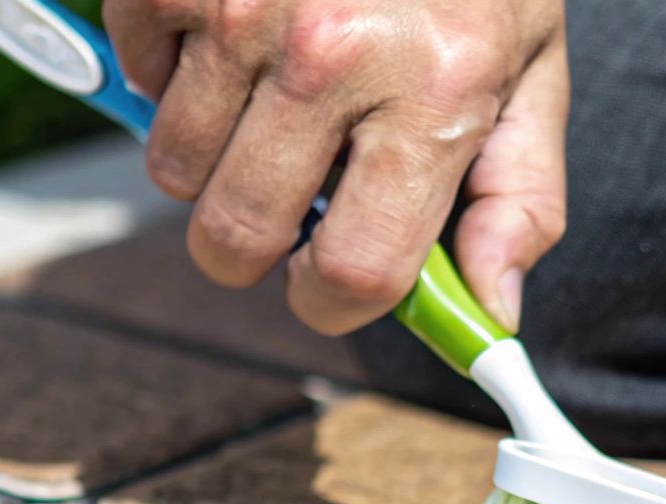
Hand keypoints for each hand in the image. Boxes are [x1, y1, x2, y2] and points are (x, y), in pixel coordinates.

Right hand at [103, 0, 567, 334]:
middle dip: (252, 247)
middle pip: (238, 235)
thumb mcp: (530, 68)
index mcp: (437, 96)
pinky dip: (172, 72)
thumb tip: (492, 312)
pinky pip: (136, 74)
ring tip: (266, 105)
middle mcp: (336, 57)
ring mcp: (244, 9)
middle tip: (282, 207)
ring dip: (210, 160)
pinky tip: (230, 36)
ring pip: (173, 167)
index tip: (325, 285)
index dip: (329, 304)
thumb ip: (519, 196)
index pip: (353, 270)